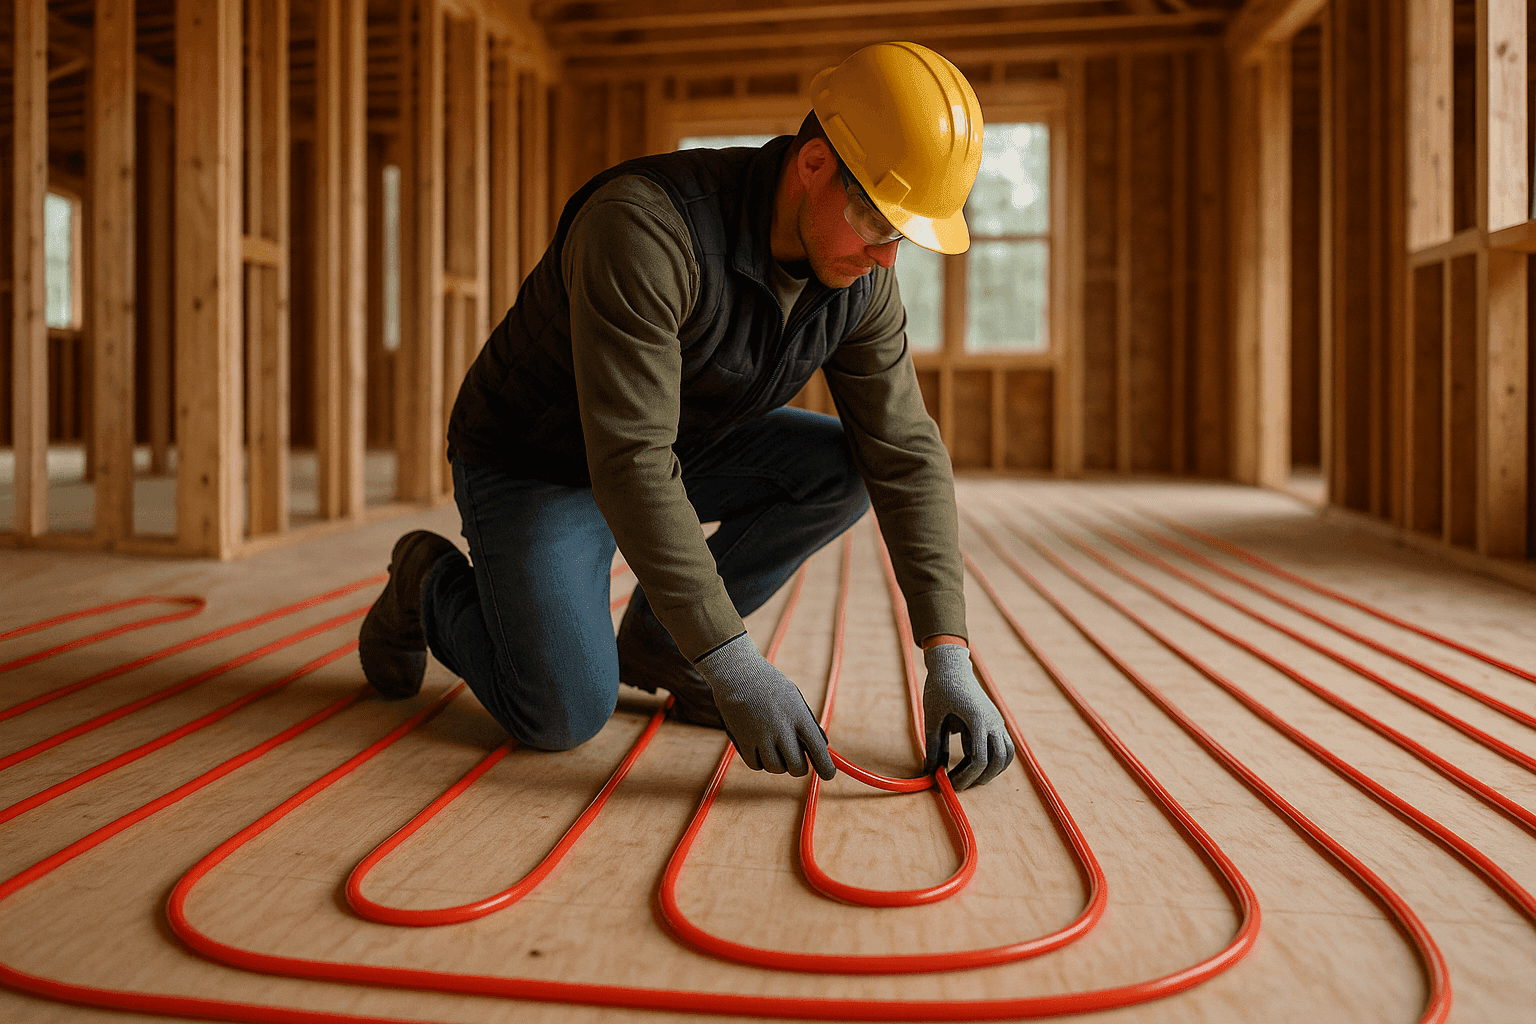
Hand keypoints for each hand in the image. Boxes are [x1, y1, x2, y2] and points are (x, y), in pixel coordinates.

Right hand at [694, 633, 835, 779]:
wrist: (737, 674)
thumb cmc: (769, 685)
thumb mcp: (795, 699)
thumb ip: (807, 724)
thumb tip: (821, 749)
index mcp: (799, 717)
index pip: (819, 752)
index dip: (826, 769)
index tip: (828, 774)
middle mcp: (781, 729)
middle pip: (797, 768)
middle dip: (799, 767)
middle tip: (796, 758)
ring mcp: (761, 737)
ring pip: (776, 768)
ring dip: (778, 763)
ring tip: (775, 745)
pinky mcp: (743, 741)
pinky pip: (756, 765)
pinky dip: (760, 761)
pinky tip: (760, 746)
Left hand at [921, 643, 1014, 789]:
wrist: (952, 665)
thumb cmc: (940, 687)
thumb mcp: (932, 716)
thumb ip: (933, 745)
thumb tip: (930, 772)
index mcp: (977, 719)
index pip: (980, 759)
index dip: (966, 776)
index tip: (950, 784)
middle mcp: (993, 721)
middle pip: (998, 761)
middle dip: (979, 777)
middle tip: (959, 783)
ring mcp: (997, 721)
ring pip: (1006, 755)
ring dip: (991, 770)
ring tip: (969, 776)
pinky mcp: (996, 721)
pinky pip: (1004, 746)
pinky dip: (994, 759)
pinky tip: (972, 762)